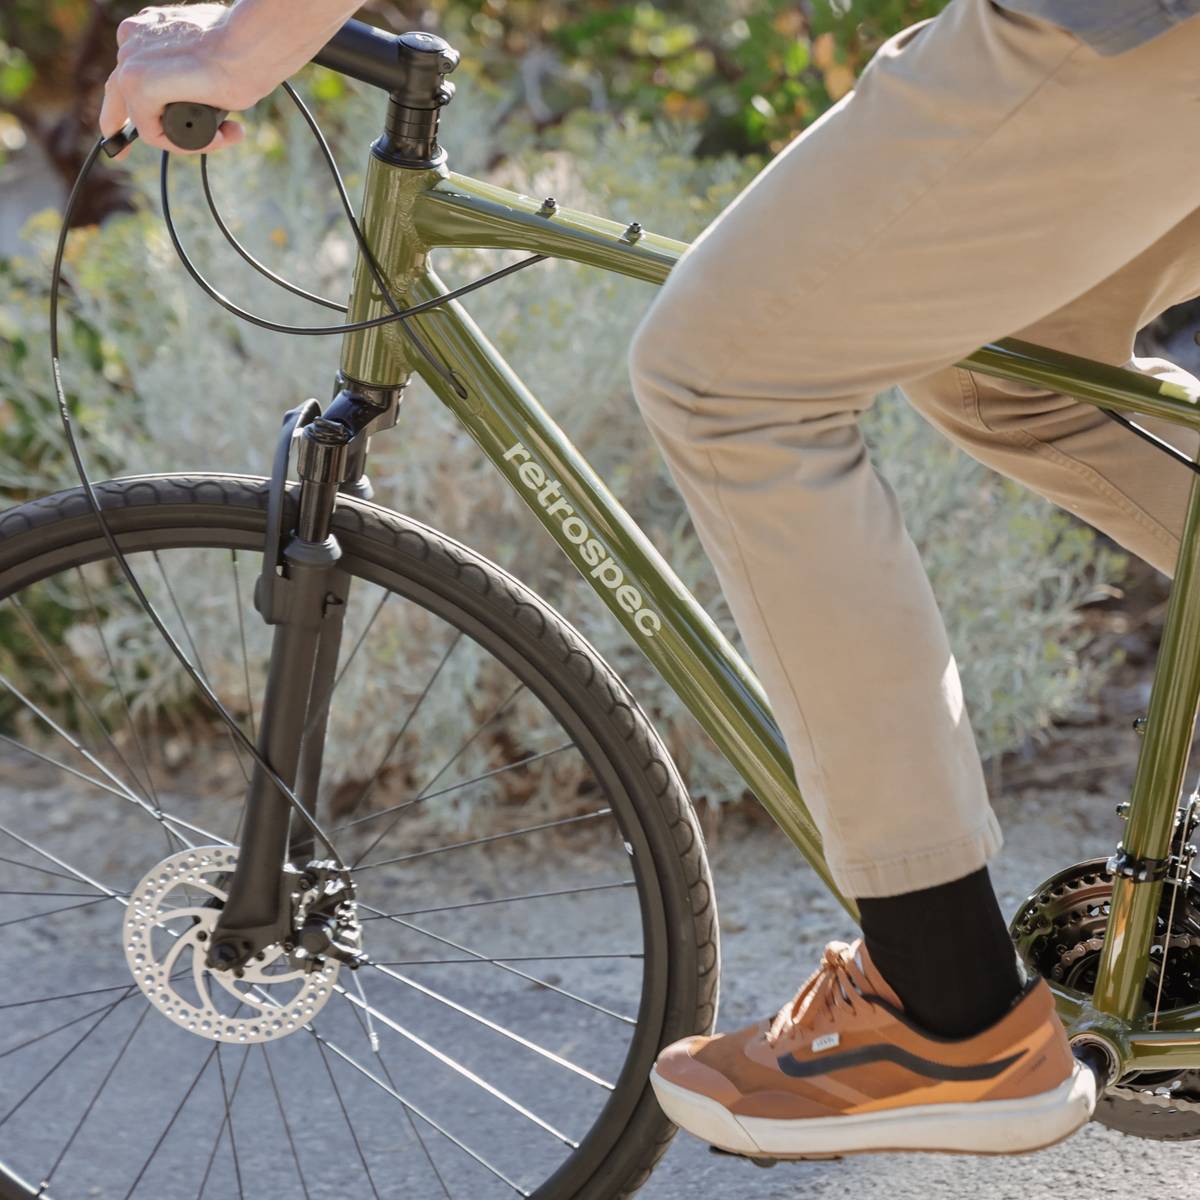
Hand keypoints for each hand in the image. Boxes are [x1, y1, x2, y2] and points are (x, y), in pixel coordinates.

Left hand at [100, 4, 257, 157]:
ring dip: (181, 139)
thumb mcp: (210, 57)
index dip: (123, 102)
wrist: (253, 42)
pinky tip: (214, 138)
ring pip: (144, 120)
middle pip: (123, 97)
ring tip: (222, 136)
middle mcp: (131, 41)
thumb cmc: (245, 47)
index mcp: (145, 29)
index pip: (128, 71)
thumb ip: (193, 70)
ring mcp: (131, 62)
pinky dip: (182, 144)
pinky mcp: (139, 84)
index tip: (120, 126)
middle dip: (123, 127)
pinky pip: (152, 133)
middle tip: (121, 153)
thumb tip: (198, 95)